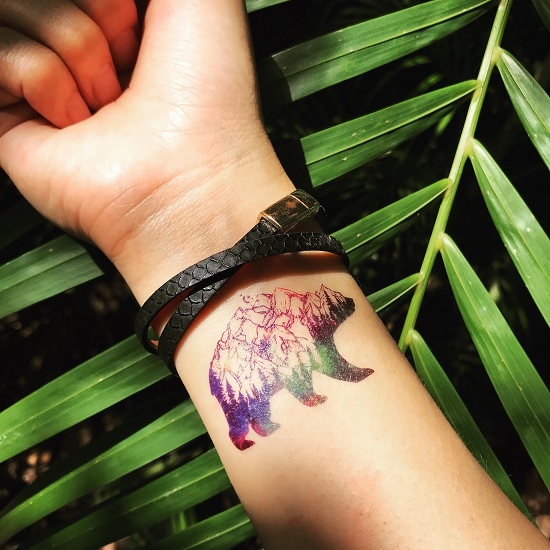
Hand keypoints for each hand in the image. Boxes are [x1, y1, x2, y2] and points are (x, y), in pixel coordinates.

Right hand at [0, 0, 293, 300]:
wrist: (190, 171)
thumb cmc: (208, 93)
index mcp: (120, 21)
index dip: (113, 3)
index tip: (141, 24)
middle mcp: (78, 50)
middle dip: (96, 16)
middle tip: (128, 71)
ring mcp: (40, 83)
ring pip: (16, 12)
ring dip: (78, 50)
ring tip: (107, 104)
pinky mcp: (8, 118)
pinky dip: (44, 80)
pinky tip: (75, 121)